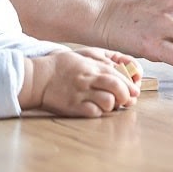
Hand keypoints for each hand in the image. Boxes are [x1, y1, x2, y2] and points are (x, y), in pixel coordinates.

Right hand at [23, 49, 138, 116]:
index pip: (118, 76)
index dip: (130, 85)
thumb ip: (99, 64)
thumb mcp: (81, 58)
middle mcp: (88, 80)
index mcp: (92, 67)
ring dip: (112, 105)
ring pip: (108, 102)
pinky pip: (93, 113)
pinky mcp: (73, 107)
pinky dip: (98, 113)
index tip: (135, 92)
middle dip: (126, 96)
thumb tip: (117, 68)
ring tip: (108, 105)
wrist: (37, 78)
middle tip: (126, 100)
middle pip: (117, 88)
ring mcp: (81, 94)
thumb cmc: (60, 67)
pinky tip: (95, 110)